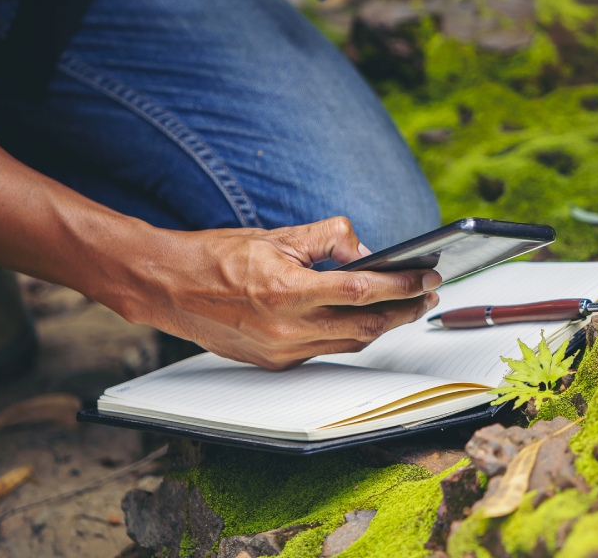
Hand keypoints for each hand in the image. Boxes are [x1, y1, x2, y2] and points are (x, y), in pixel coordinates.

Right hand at [118, 217, 439, 369]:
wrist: (169, 287)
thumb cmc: (219, 257)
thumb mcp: (280, 235)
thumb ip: (329, 238)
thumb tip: (367, 250)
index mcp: (288, 291)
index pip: (363, 291)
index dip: (402, 285)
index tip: (427, 277)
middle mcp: (286, 327)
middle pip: (366, 326)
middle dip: (404, 311)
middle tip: (428, 295)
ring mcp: (281, 350)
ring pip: (350, 343)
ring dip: (383, 326)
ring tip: (407, 306)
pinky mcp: (275, 362)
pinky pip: (326, 350)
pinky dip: (351, 335)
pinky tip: (366, 319)